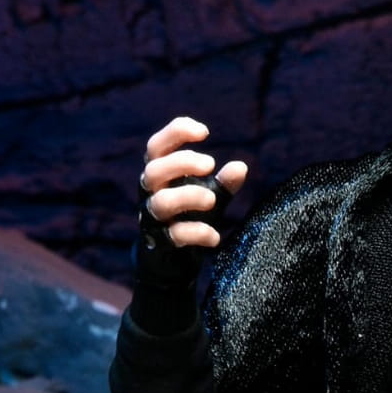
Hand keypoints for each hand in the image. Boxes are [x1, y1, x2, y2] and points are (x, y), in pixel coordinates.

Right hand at [141, 115, 247, 248]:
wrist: (170, 260)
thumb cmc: (188, 218)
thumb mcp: (209, 196)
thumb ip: (224, 183)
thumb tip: (241, 167)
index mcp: (159, 175)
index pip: (157, 146)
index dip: (176, 133)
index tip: (204, 132)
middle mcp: (150, 193)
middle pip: (154, 169)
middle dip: (182, 163)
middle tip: (210, 165)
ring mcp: (152, 218)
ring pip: (161, 201)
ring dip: (189, 196)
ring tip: (212, 199)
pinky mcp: (159, 243)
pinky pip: (175, 234)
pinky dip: (197, 233)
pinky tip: (214, 236)